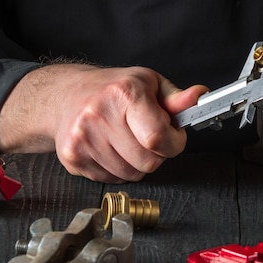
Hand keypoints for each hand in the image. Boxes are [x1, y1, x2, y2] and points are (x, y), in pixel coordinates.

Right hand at [0, 64, 207, 181]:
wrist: (63, 95)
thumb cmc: (111, 89)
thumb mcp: (148, 83)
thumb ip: (176, 98)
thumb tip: (199, 97)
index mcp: (124, 94)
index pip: (157, 136)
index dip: (174, 143)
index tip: (174, 136)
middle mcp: (100, 115)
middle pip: (148, 162)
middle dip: (157, 153)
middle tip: (149, 136)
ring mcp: (83, 139)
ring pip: (131, 175)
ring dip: (137, 163)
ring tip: (129, 140)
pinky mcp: (73, 159)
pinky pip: (112, 180)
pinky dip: (119, 169)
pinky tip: (112, 148)